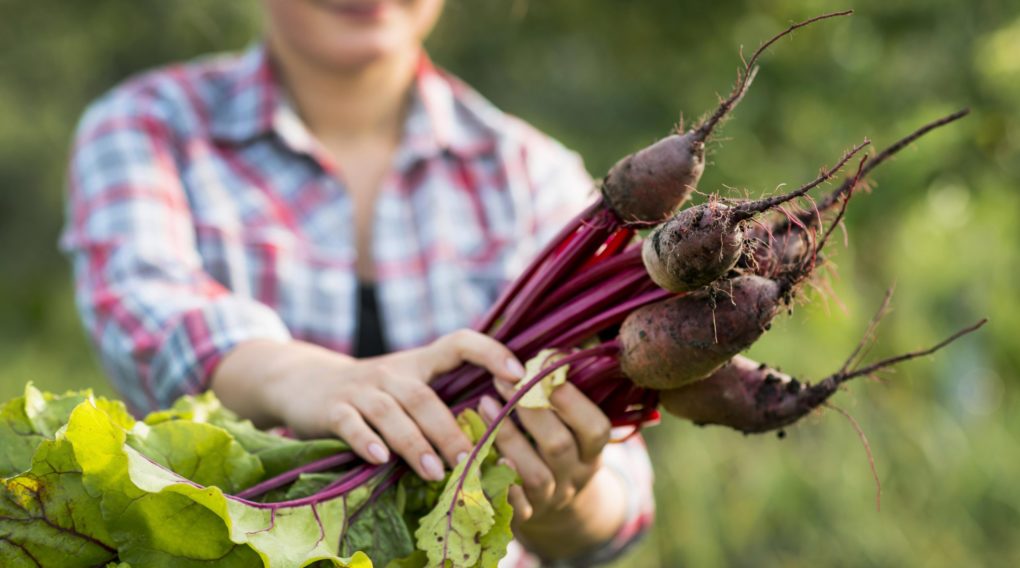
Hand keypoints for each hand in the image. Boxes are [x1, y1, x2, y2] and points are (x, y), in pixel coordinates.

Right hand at [219, 331, 524, 481]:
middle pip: (425, 397)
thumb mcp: (408, 387)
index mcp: (419, 363)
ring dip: (415, 443)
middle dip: (449, 430)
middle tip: (471, 460)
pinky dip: (365, 440)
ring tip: (436, 472)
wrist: (305, 383)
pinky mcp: (332, 409)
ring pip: (391, 412)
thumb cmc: (374, 395)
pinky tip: (379, 459)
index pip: (459, 342)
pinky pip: (350, 423)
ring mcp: (361, 389)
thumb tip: (499, 440)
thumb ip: (443, 403)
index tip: (518, 374)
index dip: (490, 351)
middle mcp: (392, 372)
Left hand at [477, 380, 612, 523]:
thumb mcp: (572, 426)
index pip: (596, 428)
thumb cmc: (558, 447)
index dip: (572, 401)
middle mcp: (575, 477)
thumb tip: (554, 350)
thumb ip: (563, 394)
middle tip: (502, 380)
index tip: (543, 370)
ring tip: (483, 404)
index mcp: (592, 451)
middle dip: (531, 411)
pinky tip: (476, 452)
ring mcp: (550, 499)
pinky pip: (510, 503)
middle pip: (559, 447)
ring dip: (507, 438)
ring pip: (534, 475)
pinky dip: (494, 480)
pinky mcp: (524, 517)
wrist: (556, 509)